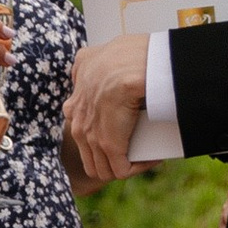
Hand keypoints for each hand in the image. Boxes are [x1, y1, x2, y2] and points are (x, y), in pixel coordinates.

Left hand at [64, 31, 152, 183]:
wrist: (128, 64)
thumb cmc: (119, 57)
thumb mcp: (91, 57)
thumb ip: (85, 64)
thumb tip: (85, 63)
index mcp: (74, 107)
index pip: (83, 135)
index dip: (101, 139)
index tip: (124, 133)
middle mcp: (78, 125)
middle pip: (92, 156)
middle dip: (114, 157)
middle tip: (137, 150)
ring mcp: (92, 137)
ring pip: (104, 167)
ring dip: (127, 164)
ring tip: (147, 155)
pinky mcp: (110, 147)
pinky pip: (122, 170)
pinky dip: (139, 167)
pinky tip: (153, 157)